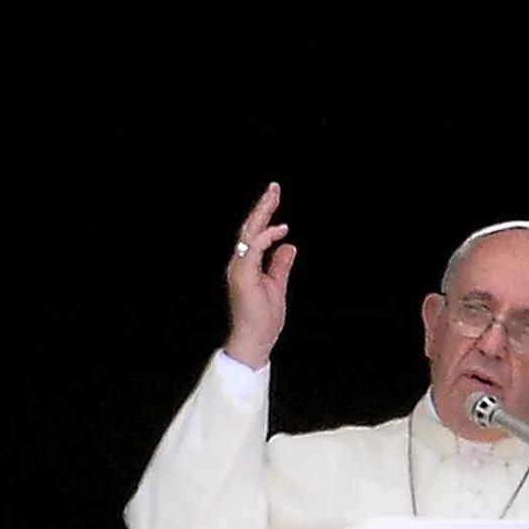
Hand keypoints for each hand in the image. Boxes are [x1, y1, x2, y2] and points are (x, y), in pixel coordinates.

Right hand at [224, 183, 296, 368]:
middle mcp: (239, 263)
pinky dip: (266, 237)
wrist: (254, 342)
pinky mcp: (242, 276)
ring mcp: (238, 269)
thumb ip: (280, 265)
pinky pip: (253, 248)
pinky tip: (281, 229)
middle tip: (275, 186)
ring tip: (274, 195)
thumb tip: (289, 246)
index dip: (265, 216)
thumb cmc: (263, 320)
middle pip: (249, 227)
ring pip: (248, 232)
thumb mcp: (278, 286)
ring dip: (262, 213)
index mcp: (246, 265)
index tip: (276, 200)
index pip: (254, 234)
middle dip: (263, 206)